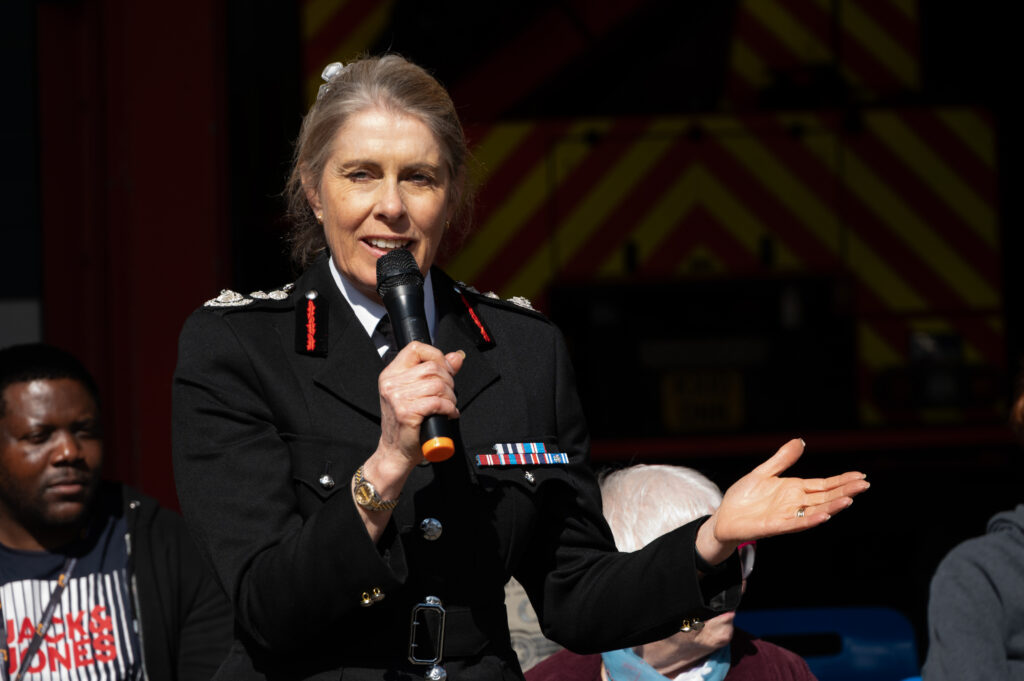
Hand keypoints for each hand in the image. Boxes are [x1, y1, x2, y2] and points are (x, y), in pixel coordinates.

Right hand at [377, 342, 464, 468]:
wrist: (395, 452)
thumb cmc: (407, 425)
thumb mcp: (418, 394)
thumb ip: (436, 372)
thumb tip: (456, 356)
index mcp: (391, 374)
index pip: (415, 348)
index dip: (436, 355)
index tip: (445, 370)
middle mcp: (390, 383)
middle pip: (432, 367)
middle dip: (449, 381)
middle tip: (449, 395)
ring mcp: (397, 398)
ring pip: (438, 385)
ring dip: (451, 397)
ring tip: (449, 406)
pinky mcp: (406, 412)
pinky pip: (438, 402)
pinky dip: (449, 408)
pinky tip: (449, 414)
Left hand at [695, 439, 868, 564]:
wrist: (724, 516)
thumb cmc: (743, 497)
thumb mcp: (763, 472)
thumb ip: (782, 460)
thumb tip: (800, 441)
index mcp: (794, 490)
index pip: (824, 485)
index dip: (842, 480)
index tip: (861, 475)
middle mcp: (795, 503)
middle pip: (825, 497)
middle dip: (845, 491)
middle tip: (865, 484)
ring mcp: (787, 515)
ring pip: (816, 510)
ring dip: (833, 506)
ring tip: (850, 499)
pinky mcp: (775, 526)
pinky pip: (796, 523)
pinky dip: (811, 520)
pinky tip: (824, 515)